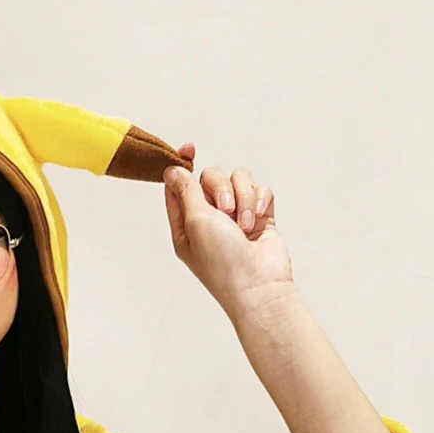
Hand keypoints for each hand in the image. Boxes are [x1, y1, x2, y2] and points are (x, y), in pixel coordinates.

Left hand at [163, 152, 293, 321]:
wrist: (259, 284)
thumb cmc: (223, 262)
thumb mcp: (195, 222)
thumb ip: (186, 191)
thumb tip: (172, 169)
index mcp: (187, 225)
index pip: (180, 186)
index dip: (182, 165)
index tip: (189, 147)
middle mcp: (210, 220)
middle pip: (211, 176)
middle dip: (221, 187)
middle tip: (225, 211)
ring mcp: (237, 217)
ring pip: (239, 179)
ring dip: (243, 197)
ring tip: (244, 223)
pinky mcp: (261, 216)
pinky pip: (261, 189)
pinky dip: (260, 200)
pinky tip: (258, 219)